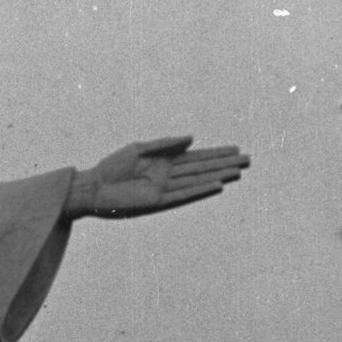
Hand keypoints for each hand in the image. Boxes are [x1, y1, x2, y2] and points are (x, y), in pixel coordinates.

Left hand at [67, 136, 248, 219]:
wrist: (94, 186)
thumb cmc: (113, 166)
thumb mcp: (140, 149)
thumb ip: (166, 144)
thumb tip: (193, 139)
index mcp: (165, 162)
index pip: (196, 157)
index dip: (216, 154)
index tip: (235, 149)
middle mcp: (168, 176)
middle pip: (202, 169)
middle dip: (224, 164)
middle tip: (247, 160)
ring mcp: (164, 190)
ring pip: (197, 182)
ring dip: (218, 176)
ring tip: (238, 173)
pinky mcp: (157, 202)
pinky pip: (182, 196)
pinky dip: (200, 190)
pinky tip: (216, 185)